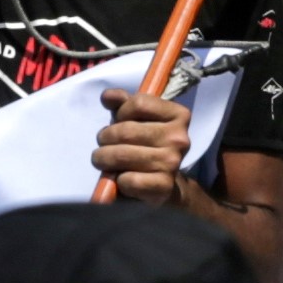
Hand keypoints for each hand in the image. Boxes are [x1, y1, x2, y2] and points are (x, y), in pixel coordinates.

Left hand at [91, 87, 194, 205]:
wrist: (164, 185)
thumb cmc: (147, 146)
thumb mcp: (138, 120)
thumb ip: (123, 104)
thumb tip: (107, 96)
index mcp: (179, 115)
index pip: (139, 103)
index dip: (121, 113)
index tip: (119, 122)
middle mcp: (179, 138)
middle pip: (125, 131)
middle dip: (104, 138)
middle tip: (102, 145)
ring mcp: (173, 163)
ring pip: (122, 155)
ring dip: (103, 159)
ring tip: (103, 160)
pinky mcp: (164, 186)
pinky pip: (128, 179)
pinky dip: (117, 180)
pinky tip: (121, 179)